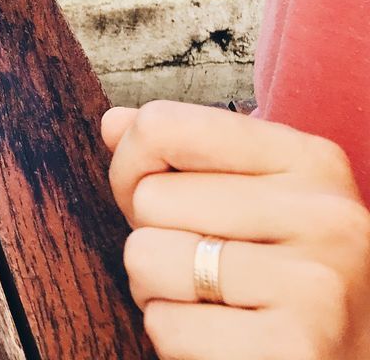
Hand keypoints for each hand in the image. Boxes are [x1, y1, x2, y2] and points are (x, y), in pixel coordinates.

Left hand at [103, 101, 369, 358]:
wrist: (357, 359)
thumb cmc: (289, 278)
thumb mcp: (254, 197)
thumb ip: (183, 154)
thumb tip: (113, 123)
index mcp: (310, 161)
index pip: (163, 125)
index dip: (132, 165)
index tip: (163, 197)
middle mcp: (323, 214)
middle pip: (148, 197)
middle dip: (154, 237)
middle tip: (208, 268)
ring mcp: (313, 284)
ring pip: (145, 257)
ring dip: (157, 290)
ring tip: (214, 303)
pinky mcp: (292, 348)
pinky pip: (165, 324)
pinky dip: (176, 339)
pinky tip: (227, 341)